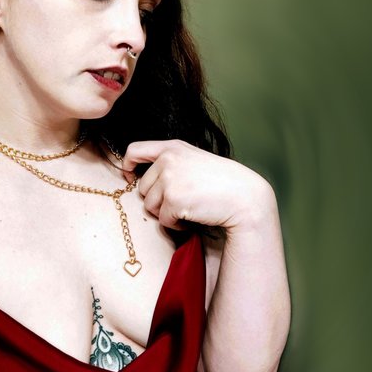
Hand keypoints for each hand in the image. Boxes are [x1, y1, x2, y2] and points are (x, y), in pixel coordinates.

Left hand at [122, 140, 274, 230]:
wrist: (244, 197)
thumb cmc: (222, 182)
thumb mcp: (194, 161)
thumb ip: (171, 163)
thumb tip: (144, 179)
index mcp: (172, 147)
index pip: (134, 150)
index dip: (127, 165)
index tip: (130, 177)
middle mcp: (168, 160)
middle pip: (143, 187)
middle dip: (157, 199)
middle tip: (180, 202)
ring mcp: (169, 179)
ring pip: (150, 205)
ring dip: (166, 213)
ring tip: (188, 208)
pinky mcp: (173, 199)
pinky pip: (163, 220)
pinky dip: (176, 224)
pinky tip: (192, 217)